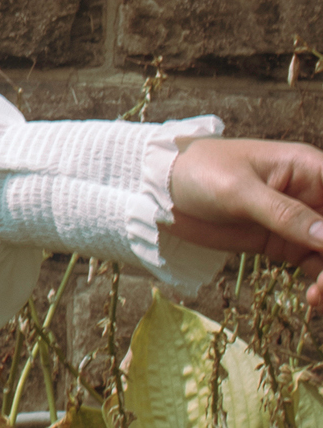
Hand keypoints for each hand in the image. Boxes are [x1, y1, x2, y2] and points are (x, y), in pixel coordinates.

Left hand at [169, 137, 322, 305]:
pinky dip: (322, 285)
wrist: (160, 191)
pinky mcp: (285, 244)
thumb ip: (285, 213)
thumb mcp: (239, 190)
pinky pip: (318, 267)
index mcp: (309, 168)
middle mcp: (312, 195)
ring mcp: (301, 222)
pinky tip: (314, 298)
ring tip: (319, 297)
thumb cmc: (197, 172)